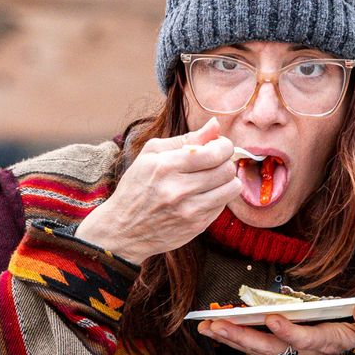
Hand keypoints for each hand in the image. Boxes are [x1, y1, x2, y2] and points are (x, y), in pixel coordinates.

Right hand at [75, 118, 240, 263]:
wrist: (122, 230)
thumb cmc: (136, 187)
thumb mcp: (151, 155)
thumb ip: (186, 138)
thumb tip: (215, 125)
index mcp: (166, 166)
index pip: (215, 152)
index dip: (224, 146)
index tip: (218, 147)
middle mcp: (178, 189)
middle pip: (226, 169)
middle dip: (225, 162)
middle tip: (215, 163)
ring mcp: (189, 211)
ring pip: (231, 188)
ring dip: (227, 180)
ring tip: (213, 179)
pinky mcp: (196, 226)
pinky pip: (223, 206)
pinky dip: (218, 198)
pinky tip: (203, 196)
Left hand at [196, 303, 354, 354]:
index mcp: (327, 343)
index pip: (304, 339)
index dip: (288, 332)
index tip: (272, 318)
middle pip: (270, 349)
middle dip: (243, 337)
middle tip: (217, 325)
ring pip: (258, 351)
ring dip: (231, 339)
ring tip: (206, 327)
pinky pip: (255, 350)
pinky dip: (234, 340)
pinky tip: (214, 330)